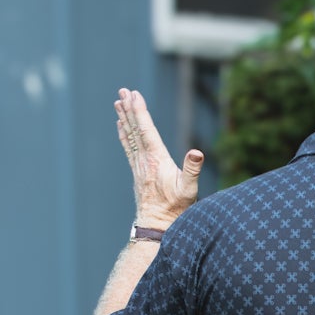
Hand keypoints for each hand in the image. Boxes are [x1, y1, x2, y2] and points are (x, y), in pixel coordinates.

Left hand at [115, 88, 203, 228]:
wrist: (157, 224)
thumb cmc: (175, 207)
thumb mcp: (189, 189)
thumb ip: (192, 169)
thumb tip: (197, 152)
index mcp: (156, 159)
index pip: (146, 130)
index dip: (140, 111)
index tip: (134, 95)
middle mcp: (144, 160)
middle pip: (134, 129)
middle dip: (129, 109)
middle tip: (122, 91)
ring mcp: (139, 165)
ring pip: (129, 135)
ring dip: (124, 117)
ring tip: (118, 102)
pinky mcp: (137, 171)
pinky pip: (128, 147)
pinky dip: (124, 133)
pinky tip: (120, 125)